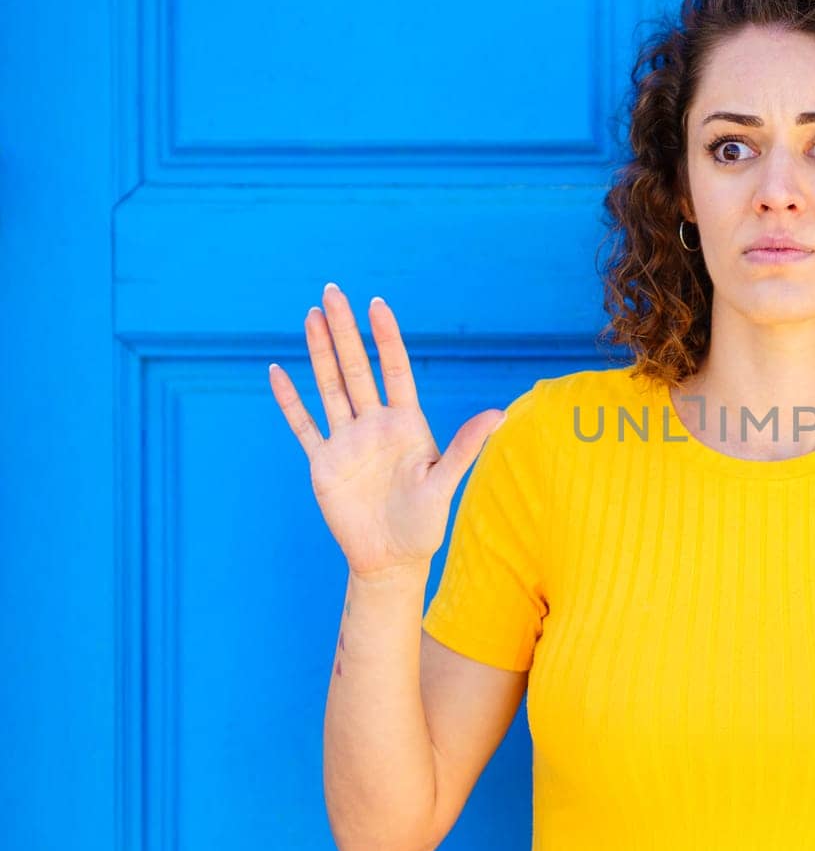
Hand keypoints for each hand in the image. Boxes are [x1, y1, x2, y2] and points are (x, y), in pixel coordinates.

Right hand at [266, 282, 506, 579]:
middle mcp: (374, 425)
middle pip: (357, 369)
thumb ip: (466, 446)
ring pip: (329, 387)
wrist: (390, 559)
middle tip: (333, 292)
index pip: (395, 370)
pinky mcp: (323, 462)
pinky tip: (277, 371)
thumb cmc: (424, 523)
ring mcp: (347, 440)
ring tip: (311, 316)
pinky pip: (303, 424)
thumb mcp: (445, 483)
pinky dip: (289, 400)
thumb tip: (500, 414)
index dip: (386, 338)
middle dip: (345, 331)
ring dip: (319, 353)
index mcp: (406, 424)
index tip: (377, 304)